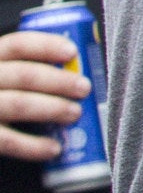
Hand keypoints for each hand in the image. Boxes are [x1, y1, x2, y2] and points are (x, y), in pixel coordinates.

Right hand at [0, 31, 93, 163]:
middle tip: (84, 88)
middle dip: (58, 81)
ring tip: (74, 113)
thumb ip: (24, 69)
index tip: (72, 51)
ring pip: (17, 104)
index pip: (17, 44)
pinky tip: (53, 148)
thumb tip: (74, 70)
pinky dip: (33, 146)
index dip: (46, 45)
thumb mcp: (3, 75)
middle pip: (23, 74)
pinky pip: (6, 140)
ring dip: (51, 108)